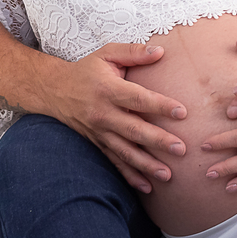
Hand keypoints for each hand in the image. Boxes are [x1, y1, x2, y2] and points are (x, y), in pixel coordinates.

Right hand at [48, 42, 188, 194]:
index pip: (138, 99)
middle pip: (134, 129)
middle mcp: (103, 113)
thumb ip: (133, 52)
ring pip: (125, 151)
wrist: (54, 90)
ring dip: (146, 165)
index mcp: (108, 89)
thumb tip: (161, 51)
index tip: (182, 112)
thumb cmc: (86, 70)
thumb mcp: (107, 54)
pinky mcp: (97, 143)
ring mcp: (99, 131)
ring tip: (168, 174)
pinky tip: (146, 186)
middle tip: (181, 149)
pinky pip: (114, 162)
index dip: (160, 106)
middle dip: (158, 141)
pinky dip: (129, 176)